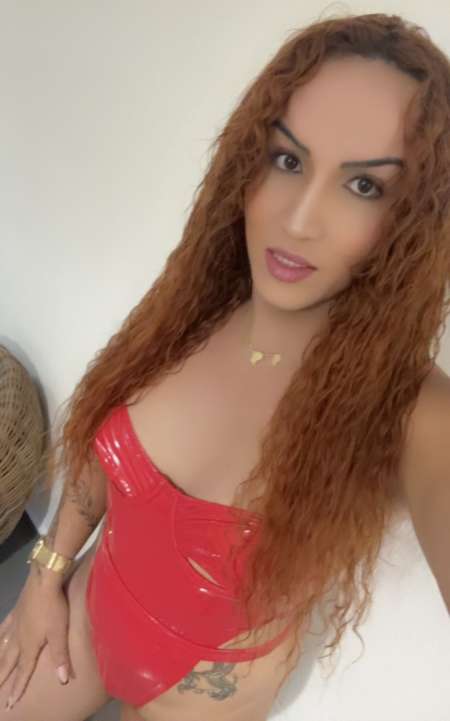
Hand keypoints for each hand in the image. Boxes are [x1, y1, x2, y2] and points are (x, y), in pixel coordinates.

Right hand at [0, 568, 71, 708]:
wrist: (43, 580)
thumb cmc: (54, 607)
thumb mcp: (60, 632)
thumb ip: (60, 656)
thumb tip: (62, 680)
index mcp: (29, 646)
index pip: (23, 672)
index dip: (17, 688)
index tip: (10, 703)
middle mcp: (18, 638)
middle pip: (7, 663)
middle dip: (2, 679)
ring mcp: (15, 624)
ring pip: (2, 647)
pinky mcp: (15, 612)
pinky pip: (3, 628)